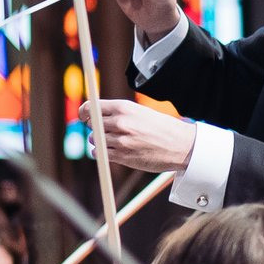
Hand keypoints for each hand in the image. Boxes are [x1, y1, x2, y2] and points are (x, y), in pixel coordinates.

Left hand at [83, 98, 197, 173]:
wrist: (181, 145)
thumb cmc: (161, 127)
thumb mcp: (139, 112)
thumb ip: (117, 112)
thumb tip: (93, 115)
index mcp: (124, 107)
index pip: (91, 107)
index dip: (84, 112)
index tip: (83, 116)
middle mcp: (120, 122)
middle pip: (92, 124)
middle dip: (97, 127)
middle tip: (109, 130)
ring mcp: (120, 140)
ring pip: (95, 140)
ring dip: (100, 142)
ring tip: (117, 142)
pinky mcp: (122, 156)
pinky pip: (99, 154)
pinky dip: (102, 153)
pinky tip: (113, 151)